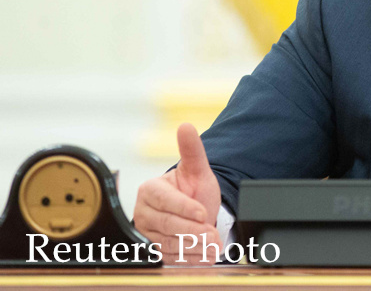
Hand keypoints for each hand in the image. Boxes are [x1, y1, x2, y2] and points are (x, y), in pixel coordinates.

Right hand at [134, 123, 222, 264]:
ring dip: (193, 246)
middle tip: (211, 234)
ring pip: (169, 243)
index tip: (202, 212)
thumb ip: (192, 149)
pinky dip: (190, 258)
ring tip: (212, 245)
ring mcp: (147, 233)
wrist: (196, 210)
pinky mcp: (154, 250)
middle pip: (167, 225)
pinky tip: (205, 255)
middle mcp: (144, 212)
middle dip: (192, 230)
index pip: (165, 201)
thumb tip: (185, 126)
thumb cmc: (193, 188)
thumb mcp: (197, 169)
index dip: (184, 208)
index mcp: (150, 190)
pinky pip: (169, 257)